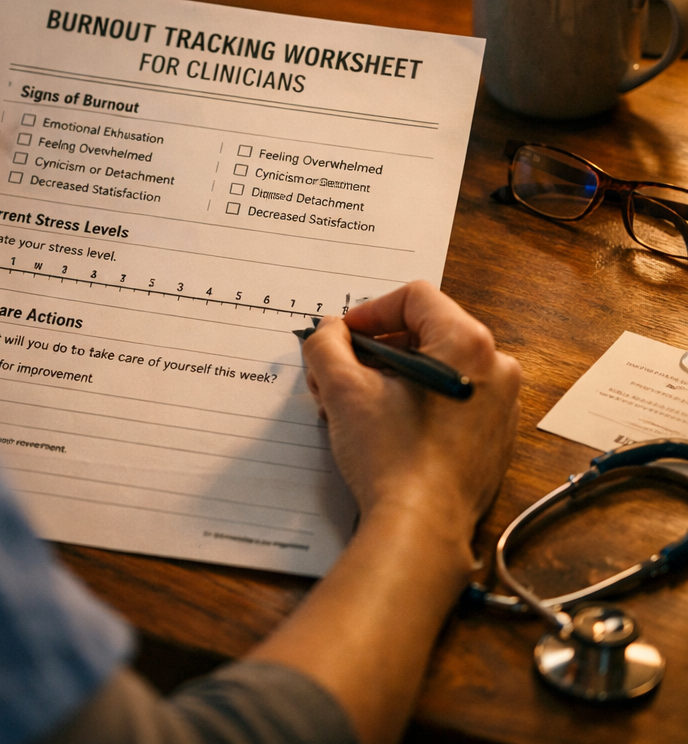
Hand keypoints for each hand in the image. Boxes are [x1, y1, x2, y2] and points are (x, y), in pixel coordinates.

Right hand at [302, 281, 520, 535]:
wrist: (420, 529)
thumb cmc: (393, 460)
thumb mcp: (343, 389)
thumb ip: (327, 345)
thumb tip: (328, 332)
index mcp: (467, 344)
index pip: (414, 298)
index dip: (370, 311)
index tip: (344, 336)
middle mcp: (494, 368)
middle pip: (425, 331)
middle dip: (375, 348)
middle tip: (340, 370)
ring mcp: (499, 404)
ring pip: (435, 366)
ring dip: (390, 375)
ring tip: (353, 403)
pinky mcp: (492, 435)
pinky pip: (450, 397)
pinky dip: (414, 400)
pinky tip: (382, 424)